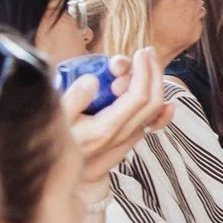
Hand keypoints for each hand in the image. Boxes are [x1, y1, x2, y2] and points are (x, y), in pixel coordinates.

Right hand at [66, 48, 172, 181]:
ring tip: (148, 62)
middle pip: (154, 101)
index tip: (140, 53)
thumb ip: (74, 99)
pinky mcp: (126, 137)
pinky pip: (151, 123)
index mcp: (108, 127)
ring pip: (155, 110)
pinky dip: (161, 109)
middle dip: (154, 72)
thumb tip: (93, 80)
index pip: (139, 96)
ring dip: (156, 84)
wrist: (57, 170)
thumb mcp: (57, 117)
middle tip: (147, 52)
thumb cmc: (56, 139)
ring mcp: (127, 137)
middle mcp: (123, 134)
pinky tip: (167, 101)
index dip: (144, 72)